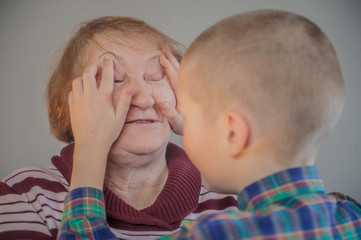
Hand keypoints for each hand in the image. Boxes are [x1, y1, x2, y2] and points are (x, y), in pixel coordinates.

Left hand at [68, 56, 133, 189]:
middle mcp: (89, 96)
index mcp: (103, 97)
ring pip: (77, 80)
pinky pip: (72, 91)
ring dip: (84, 77)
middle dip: (93, 67)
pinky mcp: (72, 107)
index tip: (108, 58)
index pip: (106, 75)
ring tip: (90, 79)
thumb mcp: (120, 117)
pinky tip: (82, 91)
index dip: (108, 64)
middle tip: (98, 67)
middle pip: (88, 73)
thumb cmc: (107, 133)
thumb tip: (131, 86)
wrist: (90, 145)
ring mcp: (78, 101)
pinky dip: (77, 87)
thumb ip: (125, 100)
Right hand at [159, 45, 183, 134]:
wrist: (200, 131)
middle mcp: (188, 89)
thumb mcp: (177, 123)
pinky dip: (177, 67)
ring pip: (182, 71)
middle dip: (171, 57)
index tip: (160, 56)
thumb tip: (164, 104)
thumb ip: (171, 115)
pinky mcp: (189, 90)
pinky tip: (174, 64)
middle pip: (180, 69)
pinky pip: (183, 75)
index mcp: (184, 94)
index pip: (175, 76)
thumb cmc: (186, 128)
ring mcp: (189, 88)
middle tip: (163, 46)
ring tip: (166, 51)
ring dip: (174, 60)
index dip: (168, 66)